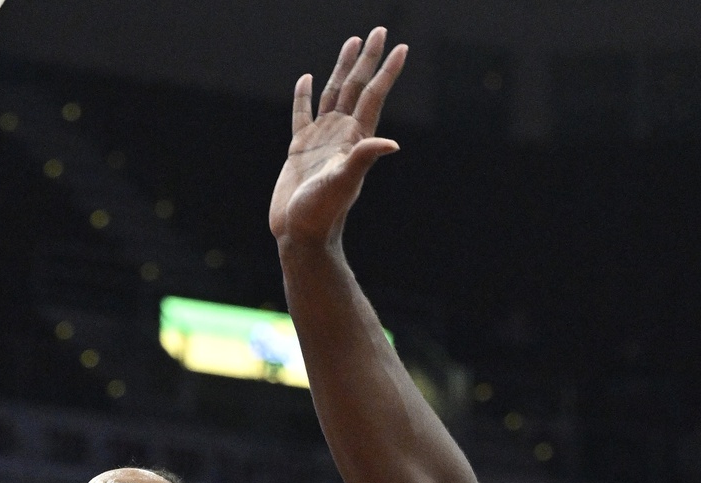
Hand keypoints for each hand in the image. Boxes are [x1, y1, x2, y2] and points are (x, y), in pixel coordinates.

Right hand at [269, 28, 406, 248]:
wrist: (299, 233)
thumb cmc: (322, 213)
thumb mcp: (344, 183)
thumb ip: (364, 158)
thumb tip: (392, 143)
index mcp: (354, 138)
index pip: (373, 96)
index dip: (387, 71)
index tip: (401, 47)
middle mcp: (341, 134)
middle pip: (356, 87)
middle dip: (368, 59)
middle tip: (378, 31)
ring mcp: (321, 139)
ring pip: (333, 94)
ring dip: (342, 69)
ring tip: (351, 43)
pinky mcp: (300, 148)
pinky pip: (302, 114)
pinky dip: (303, 95)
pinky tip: (305, 79)